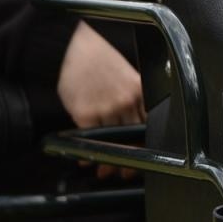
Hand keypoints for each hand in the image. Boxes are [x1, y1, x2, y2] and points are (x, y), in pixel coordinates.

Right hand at [57, 21, 144, 178]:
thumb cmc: (100, 61)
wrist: (74, 48)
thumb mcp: (125, 75)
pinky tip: (86, 159)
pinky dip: (88, 152)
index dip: (146, 146)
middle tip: (126, 173)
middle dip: (129, 159)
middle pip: (131, 138)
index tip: (144, 159)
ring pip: (111, 143)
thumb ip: (133, 97)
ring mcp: (106, 109)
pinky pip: (89, 139)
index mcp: (139, 91)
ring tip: (105, 171)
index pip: (148, 124)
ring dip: (107, 161)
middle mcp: (126, 102)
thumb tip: (136, 122)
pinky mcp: (85, 113)